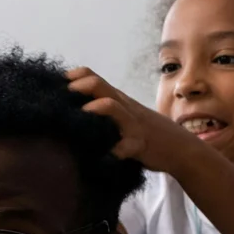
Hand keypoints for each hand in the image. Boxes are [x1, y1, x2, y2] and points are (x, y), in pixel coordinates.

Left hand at [66, 67, 206, 175]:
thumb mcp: (124, 116)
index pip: (92, 77)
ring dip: (94, 109)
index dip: (73, 77)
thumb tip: (71, 114)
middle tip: (61, 97)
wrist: (179, 148)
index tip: (55, 85)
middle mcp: (123, 106)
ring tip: (81, 116)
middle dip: (78, 87)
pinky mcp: (139, 144)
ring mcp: (132, 124)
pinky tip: (103, 157)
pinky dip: (113, 151)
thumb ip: (104, 112)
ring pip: (113, 107)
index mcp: (117, 100)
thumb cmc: (146, 133)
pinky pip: (126, 146)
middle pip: (99, 85)